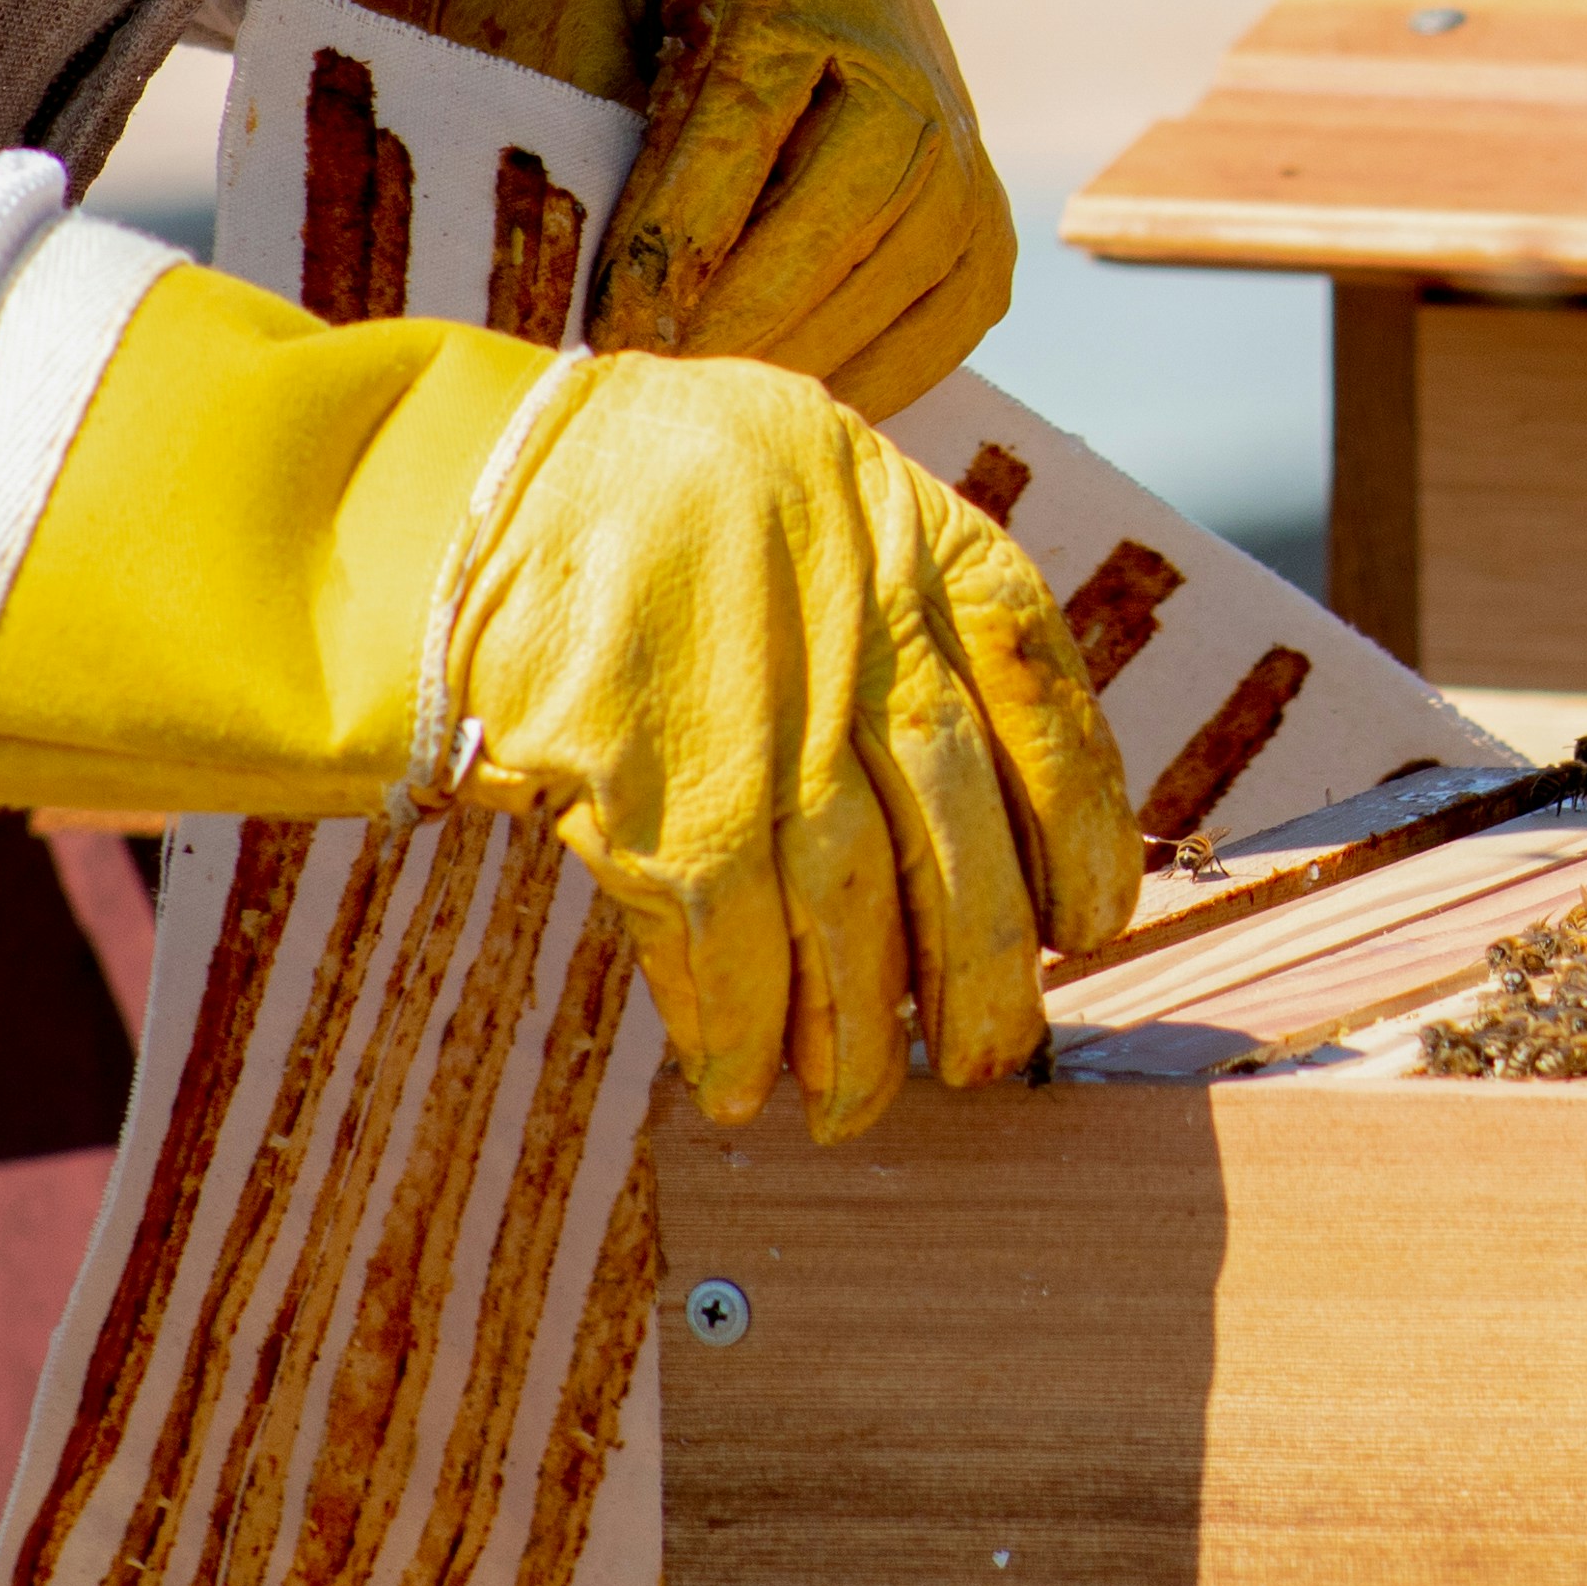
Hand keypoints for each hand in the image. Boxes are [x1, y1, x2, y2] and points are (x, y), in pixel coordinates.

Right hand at [0, 271, 1141, 1135]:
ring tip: (856, 1106)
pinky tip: (739, 1082)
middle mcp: (859, 631)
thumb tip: (988, 800)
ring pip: (845, 911)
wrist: (492, 480)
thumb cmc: (670, 498)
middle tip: (990, 1059)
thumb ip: (917, 615)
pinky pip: (717, 941)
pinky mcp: (644, 785)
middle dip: (981, 969)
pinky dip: (735, 1027)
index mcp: (921, 544)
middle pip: (955, 836)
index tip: (1094, 919)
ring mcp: (756, 714)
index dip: (1085, 825)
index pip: (1047, 700)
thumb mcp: (829, 492)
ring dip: (856, 1032)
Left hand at [290, 0, 1017, 418]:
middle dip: (746, 320)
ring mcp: (956, 128)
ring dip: (807, 357)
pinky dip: (873, 374)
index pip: (745, 117)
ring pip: (912, 268)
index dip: (680, 239)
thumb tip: (551, 288)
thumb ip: (565, 117)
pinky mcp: (978, 206)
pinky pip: (950, 315)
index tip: (612, 330)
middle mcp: (897, 42)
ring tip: (701, 413)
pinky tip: (778, 402)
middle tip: (649, 395)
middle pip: (849, 205)